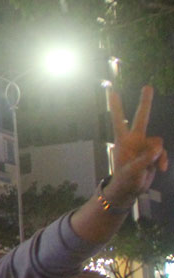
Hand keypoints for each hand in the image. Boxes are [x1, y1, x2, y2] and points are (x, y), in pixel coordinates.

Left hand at [107, 86, 167, 205]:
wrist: (130, 190)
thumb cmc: (125, 180)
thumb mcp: (133, 171)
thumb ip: (145, 159)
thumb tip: (157, 148)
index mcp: (124, 142)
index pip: (119, 122)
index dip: (117, 108)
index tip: (113, 92)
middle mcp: (134, 140)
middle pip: (141, 119)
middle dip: (145, 103)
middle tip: (147, 86)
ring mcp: (144, 146)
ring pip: (157, 142)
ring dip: (158, 155)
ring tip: (152, 168)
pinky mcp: (153, 153)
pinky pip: (162, 152)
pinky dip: (163, 160)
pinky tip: (161, 170)